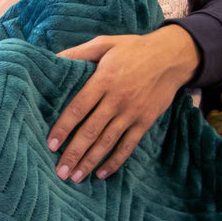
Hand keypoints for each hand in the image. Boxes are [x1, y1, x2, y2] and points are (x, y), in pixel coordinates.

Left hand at [47, 25, 199, 182]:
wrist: (170, 56)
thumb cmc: (132, 48)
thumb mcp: (103, 43)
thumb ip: (78, 53)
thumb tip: (53, 59)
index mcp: (103, 80)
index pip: (79, 108)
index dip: (64, 127)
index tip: (51, 144)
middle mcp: (117, 100)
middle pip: (91, 131)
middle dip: (74, 152)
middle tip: (60, 171)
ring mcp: (132, 113)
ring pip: (107, 142)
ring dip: (90, 161)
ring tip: (75, 176)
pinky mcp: (145, 121)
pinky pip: (128, 145)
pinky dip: (115, 161)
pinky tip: (102, 173)